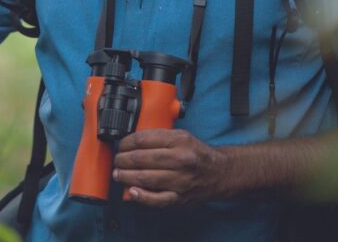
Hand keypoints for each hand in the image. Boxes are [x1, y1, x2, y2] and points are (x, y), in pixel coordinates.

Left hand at [112, 129, 230, 206]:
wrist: (220, 173)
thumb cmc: (197, 154)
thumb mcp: (182, 136)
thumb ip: (160, 137)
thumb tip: (132, 141)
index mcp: (179, 140)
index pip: (144, 139)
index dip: (127, 142)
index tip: (121, 145)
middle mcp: (181, 159)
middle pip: (142, 158)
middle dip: (123, 159)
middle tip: (117, 160)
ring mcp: (181, 180)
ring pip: (146, 178)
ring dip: (126, 176)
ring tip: (118, 173)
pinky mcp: (181, 197)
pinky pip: (158, 199)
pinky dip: (142, 197)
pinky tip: (132, 191)